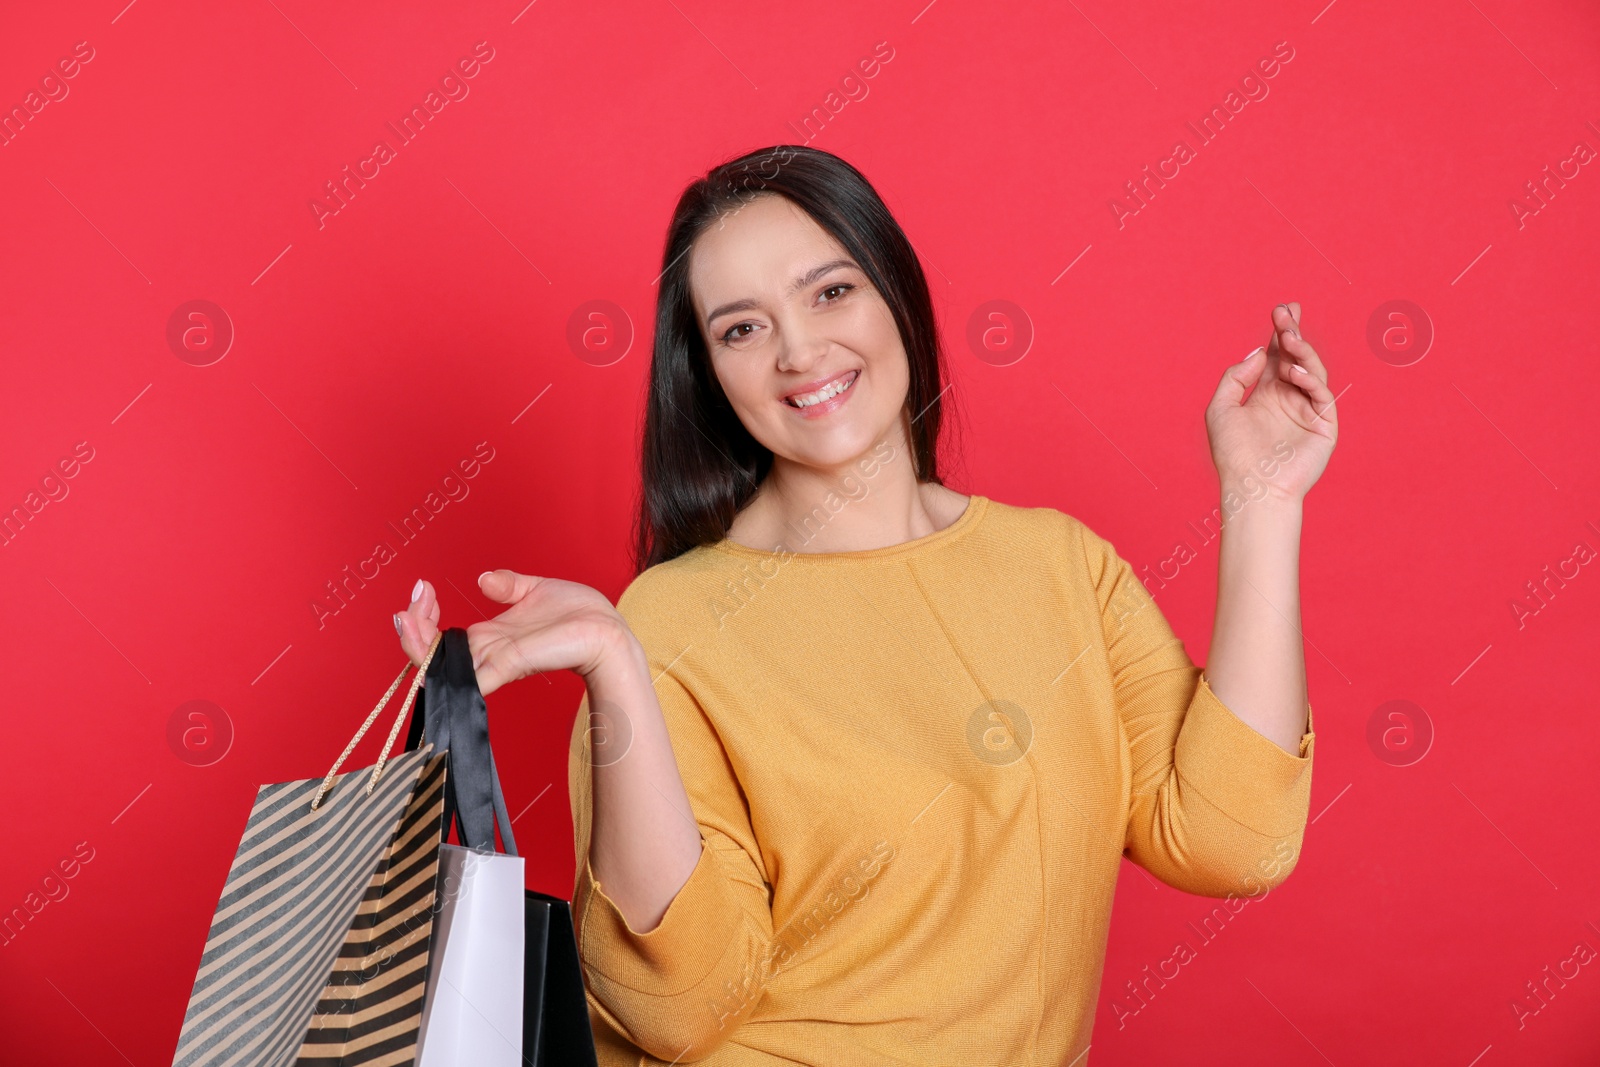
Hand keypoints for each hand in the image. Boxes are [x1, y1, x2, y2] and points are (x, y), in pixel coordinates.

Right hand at [394, 571, 630, 696]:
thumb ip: (508, 585)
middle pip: (431, 652)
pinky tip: (426, 649)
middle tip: (411, 602)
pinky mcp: (511, 665)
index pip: (440, 636)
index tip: (422, 588)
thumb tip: (484, 579)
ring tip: (406, 617)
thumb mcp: (535, 590)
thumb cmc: (578, 615)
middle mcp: (487, 651)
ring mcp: (496, 661)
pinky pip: (470, 676)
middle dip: (410, 629)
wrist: (607, 630)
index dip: (423, 614)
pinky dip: (444, 667)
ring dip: (416, 643)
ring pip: (440, 664)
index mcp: (490, 636)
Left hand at [1205, 302, 1338, 501]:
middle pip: (1296, 357)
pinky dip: (1309, 379)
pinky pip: (1321, 395)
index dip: (1280, 332)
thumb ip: (1235, 377)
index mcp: (1266, 393)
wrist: (1251, 488)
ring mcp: (1308, 410)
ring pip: (1311, 370)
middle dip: (1292, 332)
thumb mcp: (1221, 408)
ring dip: (1301, 351)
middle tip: (1287, 311)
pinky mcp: (1324, 424)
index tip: (1281, 309)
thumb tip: (1259, 351)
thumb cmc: (1233, 454)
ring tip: (1288, 336)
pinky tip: (1293, 371)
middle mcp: (1289, 398)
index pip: (1277, 356)